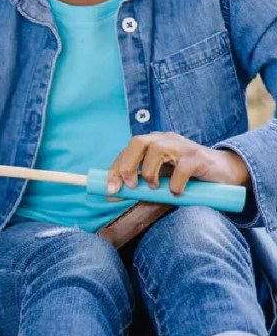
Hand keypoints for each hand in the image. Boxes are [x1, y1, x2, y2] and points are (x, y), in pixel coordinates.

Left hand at [106, 132, 249, 195]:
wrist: (226, 174)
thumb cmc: (188, 178)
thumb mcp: (160, 181)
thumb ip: (138, 186)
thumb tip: (110, 195)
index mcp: (153, 143)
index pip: (127, 150)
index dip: (115, 168)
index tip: (111, 189)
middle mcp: (166, 140)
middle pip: (138, 142)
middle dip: (128, 165)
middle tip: (130, 186)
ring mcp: (183, 146)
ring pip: (157, 149)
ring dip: (150, 172)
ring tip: (154, 188)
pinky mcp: (198, 157)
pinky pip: (181, 168)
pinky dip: (174, 184)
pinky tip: (177, 193)